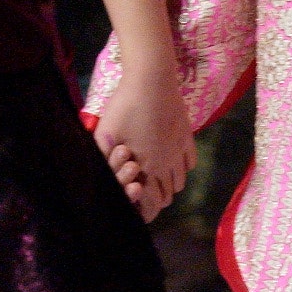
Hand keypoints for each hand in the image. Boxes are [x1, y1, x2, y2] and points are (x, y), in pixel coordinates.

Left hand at [96, 61, 195, 222]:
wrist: (152, 80)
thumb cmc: (124, 107)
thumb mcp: (105, 134)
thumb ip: (103, 159)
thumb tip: (100, 179)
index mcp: (146, 168)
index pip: (150, 203)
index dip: (143, 212)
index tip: (135, 211)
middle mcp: (167, 165)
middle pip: (166, 197)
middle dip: (154, 201)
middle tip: (142, 194)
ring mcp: (179, 151)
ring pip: (180, 182)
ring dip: (168, 185)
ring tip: (155, 179)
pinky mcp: (187, 136)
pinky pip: (190, 163)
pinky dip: (182, 168)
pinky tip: (171, 161)